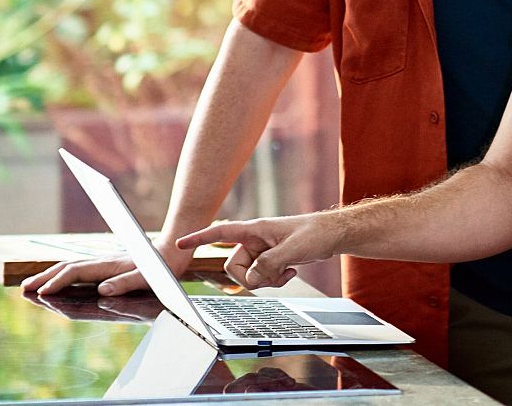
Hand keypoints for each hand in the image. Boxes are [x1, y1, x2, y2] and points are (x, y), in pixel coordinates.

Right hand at [21, 244, 184, 296]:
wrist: (172, 250)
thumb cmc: (161, 268)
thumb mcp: (147, 278)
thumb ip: (125, 283)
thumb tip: (102, 291)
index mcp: (108, 265)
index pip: (75, 273)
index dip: (58, 283)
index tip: (42, 293)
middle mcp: (102, 262)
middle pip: (66, 268)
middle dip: (44, 278)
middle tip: (23, 289)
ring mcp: (104, 262)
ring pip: (71, 268)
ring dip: (50, 276)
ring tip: (33, 285)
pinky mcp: (108, 265)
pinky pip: (79, 270)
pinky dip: (64, 276)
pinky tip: (59, 281)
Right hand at [175, 214, 339, 288]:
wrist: (332, 235)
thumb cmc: (315, 234)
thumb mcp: (292, 250)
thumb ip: (268, 264)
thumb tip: (251, 279)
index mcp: (254, 230)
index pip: (220, 233)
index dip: (199, 238)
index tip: (179, 243)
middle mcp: (254, 240)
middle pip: (233, 266)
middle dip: (250, 276)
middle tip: (273, 273)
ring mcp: (262, 251)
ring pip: (248, 275)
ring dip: (266, 279)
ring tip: (286, 270)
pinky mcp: (271, 260)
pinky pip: (261, 277)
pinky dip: (274, 280)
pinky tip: (290, 272)